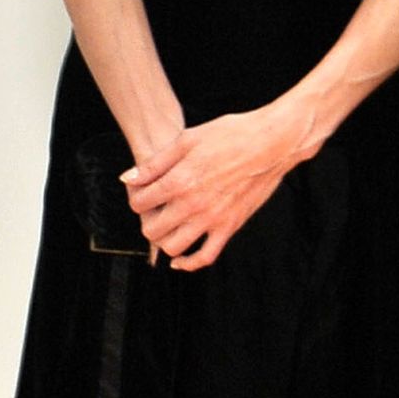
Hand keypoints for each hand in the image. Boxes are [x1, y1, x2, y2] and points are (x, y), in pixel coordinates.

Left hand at [123, 104, 307, 270]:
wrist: (270, 143)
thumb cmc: (230, 134)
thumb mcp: (187, 139)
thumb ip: (155, 163)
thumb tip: (128, 178)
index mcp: (179, 180)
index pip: (140, 203)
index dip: (136, 197)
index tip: (142, 192)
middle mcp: (193, 204)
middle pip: (152, 230)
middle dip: (147, 220)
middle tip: (154, 209)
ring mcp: (212, 219)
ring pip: (173, 247)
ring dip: (164, 240)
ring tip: (168, 226)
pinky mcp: (230, 227)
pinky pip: (205, 257)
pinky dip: (189, 262)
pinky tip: (180, 259)